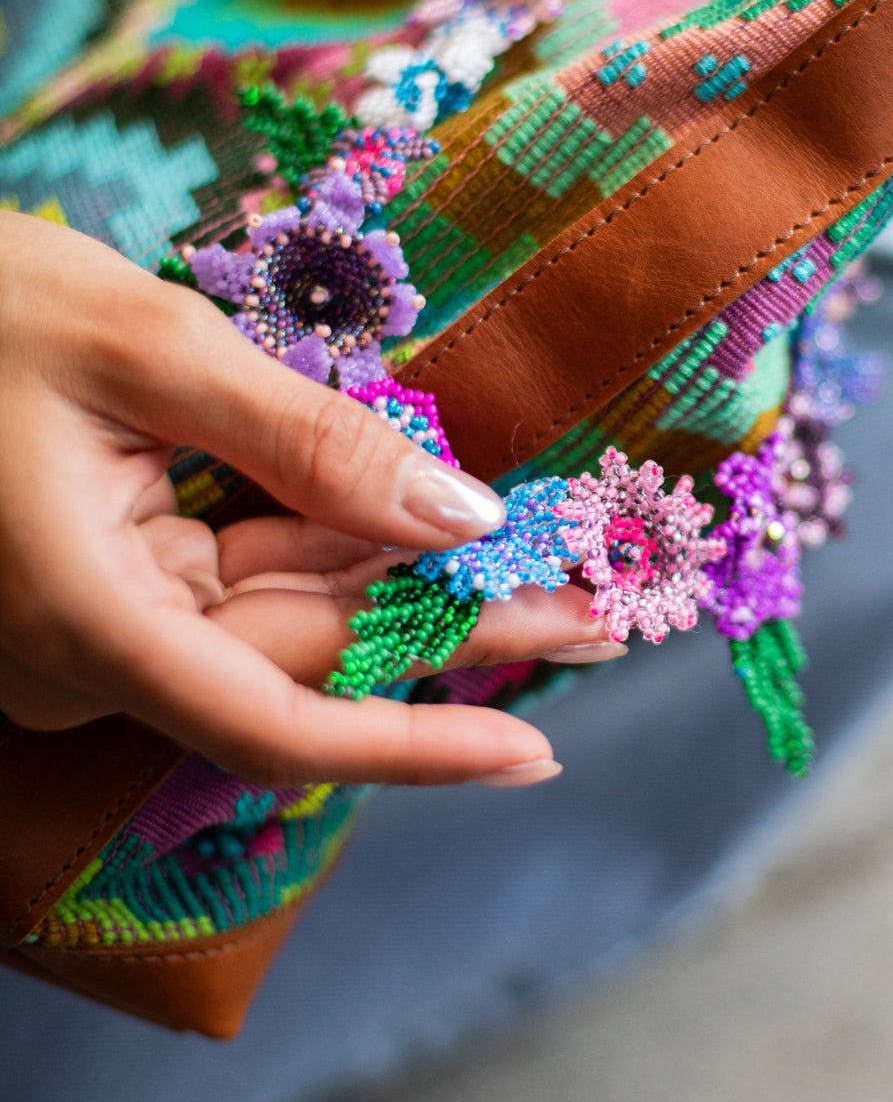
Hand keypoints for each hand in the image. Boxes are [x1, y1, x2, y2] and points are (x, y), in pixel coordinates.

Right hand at [0, 212, 619, 786]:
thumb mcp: (146, 349)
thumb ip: (309, 441)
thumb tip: (463, 516)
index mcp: (85, 620)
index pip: (278, 727)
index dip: (414, 749)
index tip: (531, 753)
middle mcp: (98, 648)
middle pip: (314, 662)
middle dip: (460, 632)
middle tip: (599, 614)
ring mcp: (110, 620)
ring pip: (295, 621)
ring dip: (421, 592)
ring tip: (554, 575)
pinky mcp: (122, 581)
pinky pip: (255, 577)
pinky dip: (349, 550)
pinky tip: (445, 535)